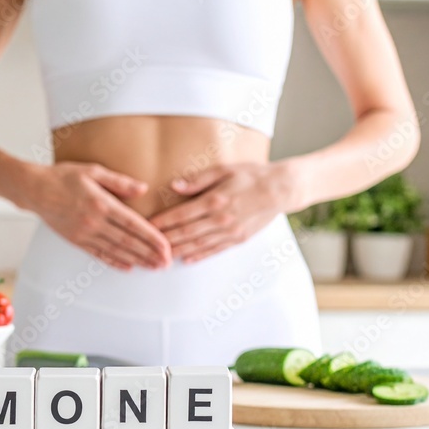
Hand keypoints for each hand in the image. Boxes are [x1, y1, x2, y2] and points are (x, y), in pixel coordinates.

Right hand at [28, 162, 171, 269]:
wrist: (34, 189)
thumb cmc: (63, 177)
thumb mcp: (93, 171)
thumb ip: (120, 182)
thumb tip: (143, 189)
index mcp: (102, 204)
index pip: (133, 224)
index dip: (152, 238)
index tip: (167, 247)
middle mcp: (94, 222)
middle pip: (128, 242)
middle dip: (149, 254)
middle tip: (166, 264)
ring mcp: (84, 233)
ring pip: (116, 250)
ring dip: (137, 260)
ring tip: (153, 267)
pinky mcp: (76, 240)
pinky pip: (98, 254)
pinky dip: (114, 262)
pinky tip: (128, 267)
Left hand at [150, 163, 290, 262]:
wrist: (281, 189)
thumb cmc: (251, 175)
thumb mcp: (224, 169)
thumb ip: (198, 179)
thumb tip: (175, 186)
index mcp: (214, 200)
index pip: (181, 214)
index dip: (162, 222)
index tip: (147, 226)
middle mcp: (220, 219)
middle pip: (186, 233)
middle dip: (165, 240)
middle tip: (148, 246)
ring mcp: (230, 232)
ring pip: (198, 245)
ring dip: (178, 251)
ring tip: (161, 256)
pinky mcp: (238, 239)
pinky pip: (214, 250)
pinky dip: (199, 256)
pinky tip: (186, 259)